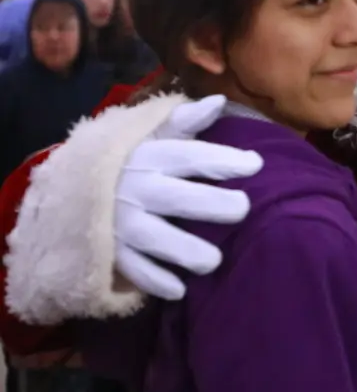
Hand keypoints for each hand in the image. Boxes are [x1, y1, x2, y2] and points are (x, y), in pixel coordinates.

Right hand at [114, 95, 263, 300]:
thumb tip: (218, 101)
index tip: (256, 164)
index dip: (223, 159)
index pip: (191, 157)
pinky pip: (133, 269)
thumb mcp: (150, 134)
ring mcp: (122, 223)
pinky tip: (179, 290)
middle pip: (178, 198)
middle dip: (211, 204)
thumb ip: (185, 121)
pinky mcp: (111, 251)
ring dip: (184, 250)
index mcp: (151, 157)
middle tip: (243, 209)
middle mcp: (138, 190)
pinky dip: (154, 281)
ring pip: (155, 238)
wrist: (67, 188)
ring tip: (213, 260)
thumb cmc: (127, 159)